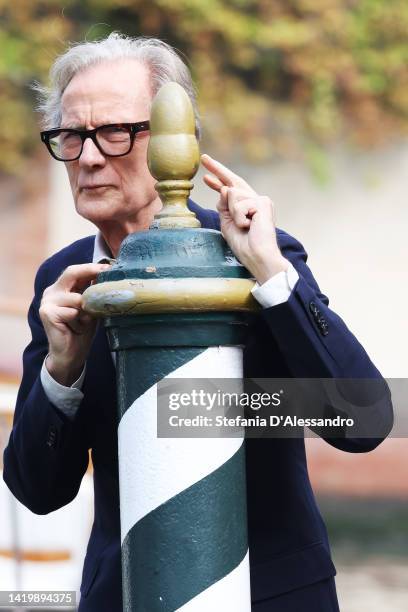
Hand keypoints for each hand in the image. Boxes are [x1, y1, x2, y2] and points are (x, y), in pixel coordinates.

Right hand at [39, 263, 110, 385]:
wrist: (71, 354)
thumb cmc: (82, 330)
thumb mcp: (91, 307)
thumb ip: (94, 293)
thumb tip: (109, 275)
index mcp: (61, 288)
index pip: (75, 271)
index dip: (92, 267)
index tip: (109, 267)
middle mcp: (51, 292)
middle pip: (71, 273)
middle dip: (90, 272)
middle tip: (106, 273)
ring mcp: (47, 302)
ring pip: (77, 298)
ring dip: (87, 311)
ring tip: (85, 322)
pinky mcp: (47, 313)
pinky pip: (73, 312)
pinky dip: (79, 322)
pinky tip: (75, 329)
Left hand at [201, 154, 288, 283]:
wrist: (257, 256)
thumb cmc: (244, 245)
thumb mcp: (228, 224)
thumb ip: (224, 207)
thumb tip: (224, 189)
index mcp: (245, 209)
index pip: (229, 192)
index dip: (217, 183)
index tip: (205, 178)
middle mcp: (254, 201)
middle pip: (233, 181)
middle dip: (217, 169)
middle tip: (203, 158)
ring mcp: (260, 200)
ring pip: (231, 193)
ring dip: (233, 213)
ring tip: (244, 226)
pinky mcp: (263, 202)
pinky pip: (238, 202)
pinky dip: (239, 217)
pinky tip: (250, 226)